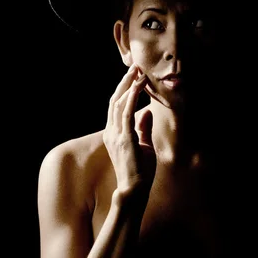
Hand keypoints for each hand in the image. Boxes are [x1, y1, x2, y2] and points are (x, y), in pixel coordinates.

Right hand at [103, 65, 155, 197]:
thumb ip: (143, 128)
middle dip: (125, 82)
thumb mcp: (143, 145)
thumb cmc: (139, 172)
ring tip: (138, 72)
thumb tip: (146, 111)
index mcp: (114, 133)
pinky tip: (139, 86)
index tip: (134, 77)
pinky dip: (133, 97)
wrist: (133, 190)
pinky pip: (126, 112)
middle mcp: (111, 131)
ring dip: (129, 85)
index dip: (124, 90)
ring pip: (119, 103)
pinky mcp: (124, 138)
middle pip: (115, 100)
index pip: (116, 106)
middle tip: (135, 67)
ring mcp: (116, 134)